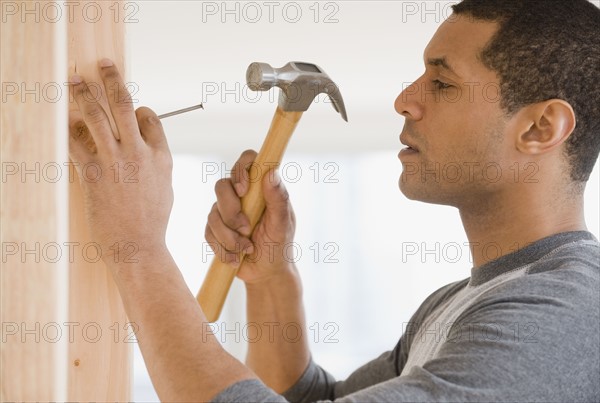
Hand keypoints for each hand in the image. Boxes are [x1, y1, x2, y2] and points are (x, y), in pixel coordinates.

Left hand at [68, 59, 172, 264]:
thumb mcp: (164, 186)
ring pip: (96, 117)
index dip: (137, 108)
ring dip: (82, 94)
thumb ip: (155, 162)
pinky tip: (61, 120)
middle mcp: (139, 153)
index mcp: (161, 156)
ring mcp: (115, 162)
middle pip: (123, 106)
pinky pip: (75, 143)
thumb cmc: (152, 220)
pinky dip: (67, 129)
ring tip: (73, 81)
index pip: (148, 116)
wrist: (138, 246)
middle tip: (103, 64)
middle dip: (112, 80)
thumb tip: (143, 147)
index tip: (131, 109)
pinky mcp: (93, 174)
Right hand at [205, 150, 296, 283]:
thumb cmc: (280, 245)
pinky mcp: (215, 229)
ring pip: (213, 213)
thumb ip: (278, 199)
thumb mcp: (282, 224)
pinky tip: (235, 257)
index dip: (240, 169)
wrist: (266, 272)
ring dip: (229, 236)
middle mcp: (241, 195)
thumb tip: (271, 173)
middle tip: (246, 229)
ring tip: (246, 249)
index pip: (248, 161)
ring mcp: (225, 211)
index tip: (243, 190)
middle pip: (221, 186)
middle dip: (231, 212)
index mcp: (260, 187)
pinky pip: (208, 232)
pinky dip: (222, 248)